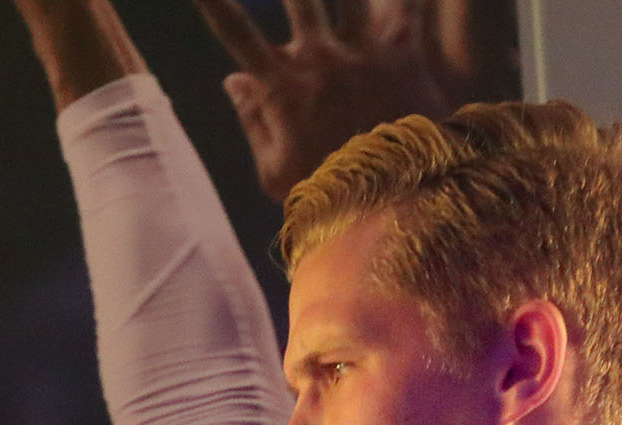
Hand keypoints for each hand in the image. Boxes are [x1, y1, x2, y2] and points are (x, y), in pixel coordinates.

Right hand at [188, 0, 448, 200]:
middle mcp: (319, 59)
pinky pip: (408, 9)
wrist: (391, 208)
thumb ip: (252, 121)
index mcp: (281, 85)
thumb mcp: (274, 171)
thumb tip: (233, 79)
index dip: (213, 2)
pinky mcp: (402, 57)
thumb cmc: (325, 197)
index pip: (235, 32)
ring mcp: (361, 54)